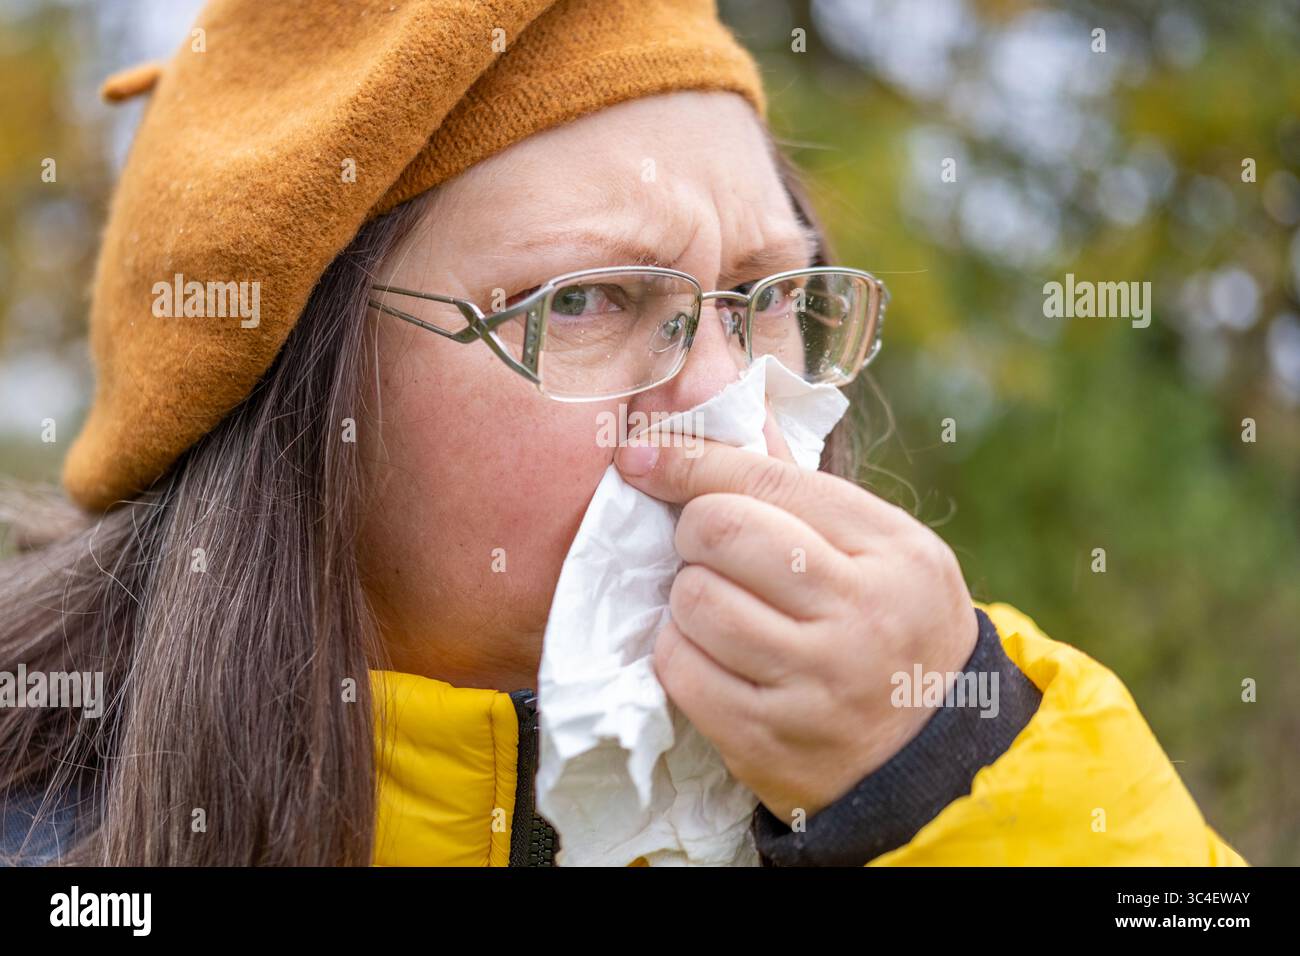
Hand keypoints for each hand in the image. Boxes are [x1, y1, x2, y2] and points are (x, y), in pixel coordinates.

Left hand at [614, 416, 978, 824]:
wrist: (931, 756)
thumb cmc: (894, 628)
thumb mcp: (884, 550)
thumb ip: (803, 489)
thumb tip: (716, 417)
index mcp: (891, 548)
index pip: (767, 479)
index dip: (690, 459)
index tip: (640, 455)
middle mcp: (860, 613)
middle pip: (723, 532)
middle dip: (692, 530)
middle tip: (705, 549)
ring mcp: (815, 683)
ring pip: (696, 601)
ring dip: (687, 596)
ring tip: (718, 606)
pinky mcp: (770, 739)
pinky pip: (681, 670)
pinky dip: (679, 651)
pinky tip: (710, 654)